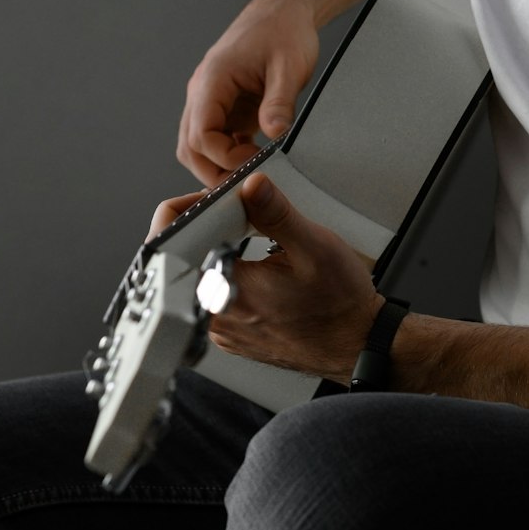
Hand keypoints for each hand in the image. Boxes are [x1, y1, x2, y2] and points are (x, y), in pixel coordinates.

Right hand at [177, 0, 319, 185]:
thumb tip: (274, 134)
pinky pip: (216, 138)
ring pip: (197, 145)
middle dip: (214, 171)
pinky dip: (228, 154)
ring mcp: (211, 100)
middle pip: (190, 147)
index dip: (226, 157)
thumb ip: (279, 100)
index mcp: (212, 80)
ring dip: (219, 164)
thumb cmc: (284, 30)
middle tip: (249, 183)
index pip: (201, 135)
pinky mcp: (225, 105)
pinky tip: (254, 160)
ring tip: (252, 174)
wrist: (284, 10)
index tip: (258, 161)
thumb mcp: (289, 65)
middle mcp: (203, 92)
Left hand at [202, 174, 384, 382]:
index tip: (214, 200)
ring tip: (249, 241)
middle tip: (239, 216)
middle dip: (206, 228)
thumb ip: (277, 213)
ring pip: (197, 278)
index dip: (186, 210)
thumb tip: (251, 186)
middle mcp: (216, 318)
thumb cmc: (339, 305)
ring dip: (216, 251)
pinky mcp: (231, 335)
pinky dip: (227, 274)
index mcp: (226, 293)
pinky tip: (256, 267)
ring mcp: (222, 331)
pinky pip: (213, 296)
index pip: (171, 245)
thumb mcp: (315, 246)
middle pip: (182, 259)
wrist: (357, 343)